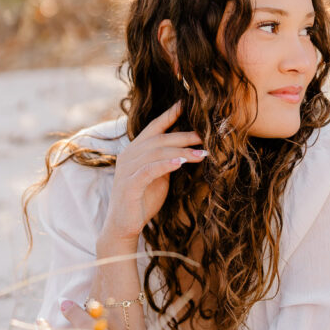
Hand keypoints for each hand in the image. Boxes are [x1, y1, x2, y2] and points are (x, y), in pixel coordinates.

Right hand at [102, 100, 206, 243]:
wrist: (123, 227)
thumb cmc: (143, 200)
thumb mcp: (159, 176)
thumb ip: (167, 160)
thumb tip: (187, 148)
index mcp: (134, 150)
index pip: (153, 127)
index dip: (169, 114)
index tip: (185, 103)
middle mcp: (128, 155)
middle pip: (158, 138)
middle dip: (183, 136)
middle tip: (205, 136)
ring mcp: (127, 169)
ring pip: (156, 152)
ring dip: (180, 151)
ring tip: (201, 154)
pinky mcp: (129, 185)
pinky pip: (148, 170)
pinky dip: (165, 164)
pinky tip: (180, 162)